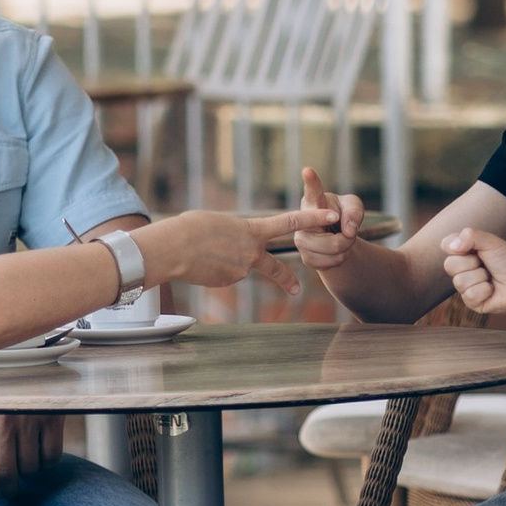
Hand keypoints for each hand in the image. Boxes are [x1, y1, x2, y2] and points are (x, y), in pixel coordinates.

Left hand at [0, 411, 60, 505]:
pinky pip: (52, 457)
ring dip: (29, 471)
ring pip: (30, 468)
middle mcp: (2, 422)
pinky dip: (47, 461)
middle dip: (8, 488)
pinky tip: (40, 448)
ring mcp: (29, 419)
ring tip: (24, 455)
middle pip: (6, 473)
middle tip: (10, 488)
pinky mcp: (52, 417)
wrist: (25, 362)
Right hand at [142, 208, 302, 297]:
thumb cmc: (191, 228)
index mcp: (252, 231)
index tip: (330, 215)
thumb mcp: (219, 222)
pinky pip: (223, 275)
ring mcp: (240, 271)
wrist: (175, 248)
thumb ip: (234, 232)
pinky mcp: (226, 283)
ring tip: (201, 252)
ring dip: (221, 262)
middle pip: (274, 269)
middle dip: (286, 279)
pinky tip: (200, 264)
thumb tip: (234, 243)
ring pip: (236, 267)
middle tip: (297, 290)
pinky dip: (213, 270)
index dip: (311, 218)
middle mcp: (251, 254)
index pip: (288, 222)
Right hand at [294, 164, 362, 267]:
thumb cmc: (342, 215)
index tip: (308, 170)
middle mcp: (302, 221)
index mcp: (314, 201)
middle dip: (348, 237)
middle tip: (347, 231)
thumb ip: (354, 211)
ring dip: (346, 246)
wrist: (335, 238)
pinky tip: (334, 251)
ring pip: (335, 249)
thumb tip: (348, 231)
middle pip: (332, 236)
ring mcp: (302, 241)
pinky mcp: (307, 258)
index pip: (313, 192)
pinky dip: (341, 257)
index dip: (311, 182)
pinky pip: (333, 262)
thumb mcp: (353, 207)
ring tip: (340, 239)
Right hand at [443, 228, 505, 321]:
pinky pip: (469, 294)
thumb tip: (453, 246)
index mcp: (462, 252)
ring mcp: (464, 286)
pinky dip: (485, 290)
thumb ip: (470, 236)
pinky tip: (492, 289)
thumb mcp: (490, 242)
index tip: (475, 248)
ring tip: (491, 277)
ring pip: (459, 281)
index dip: (458, 246)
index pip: (446, 245)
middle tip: (485, 264)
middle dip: (472, 263)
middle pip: (449, 265)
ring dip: (481, 277)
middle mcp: (461, 269)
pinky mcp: (471, 302)